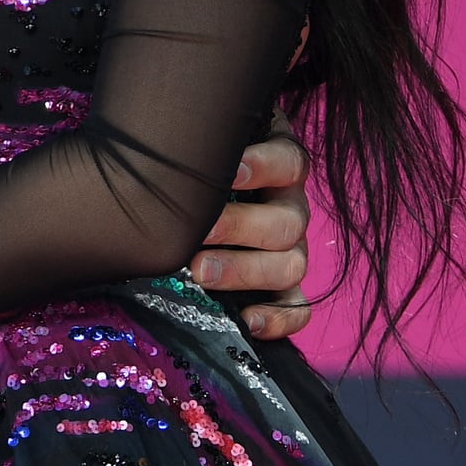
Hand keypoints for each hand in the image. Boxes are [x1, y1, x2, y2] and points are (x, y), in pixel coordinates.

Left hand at [188, 118, 310, 341]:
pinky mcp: (285, 289)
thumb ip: (197, 145)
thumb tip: (167, 145)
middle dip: (239, 227)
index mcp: (276, 168)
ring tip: (200, 272)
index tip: (229, 171)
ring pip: (292, 264)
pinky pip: (297, 308)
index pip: (288, 162)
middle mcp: (289, 208)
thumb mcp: (199, 150)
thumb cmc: (189, 171)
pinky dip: (278, 318)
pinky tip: (247, 321)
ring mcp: (291, 250)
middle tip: (199, 232)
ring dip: (246, 271)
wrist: (182, 206)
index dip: (263, 166)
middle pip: (287, 222)